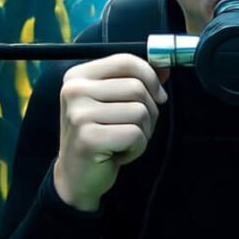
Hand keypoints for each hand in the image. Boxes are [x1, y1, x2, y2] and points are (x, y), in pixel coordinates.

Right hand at [53, 54, 169, 211]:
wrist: (76, 176)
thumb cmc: (99, 137)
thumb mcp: (113, 103)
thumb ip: (136, 81)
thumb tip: (164, 65)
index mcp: (78, 76)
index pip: (125, 61)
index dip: (150, 77)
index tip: (158, 96)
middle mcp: (74, 91)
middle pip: (137, 87)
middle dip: (148, 111)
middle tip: (133, 128)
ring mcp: (79, 114)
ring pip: (140, 111)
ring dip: (142, 132)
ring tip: (122, 141)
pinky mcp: (89, 138)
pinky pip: (135, 134)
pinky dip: (137, 148)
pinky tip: (118, 153)